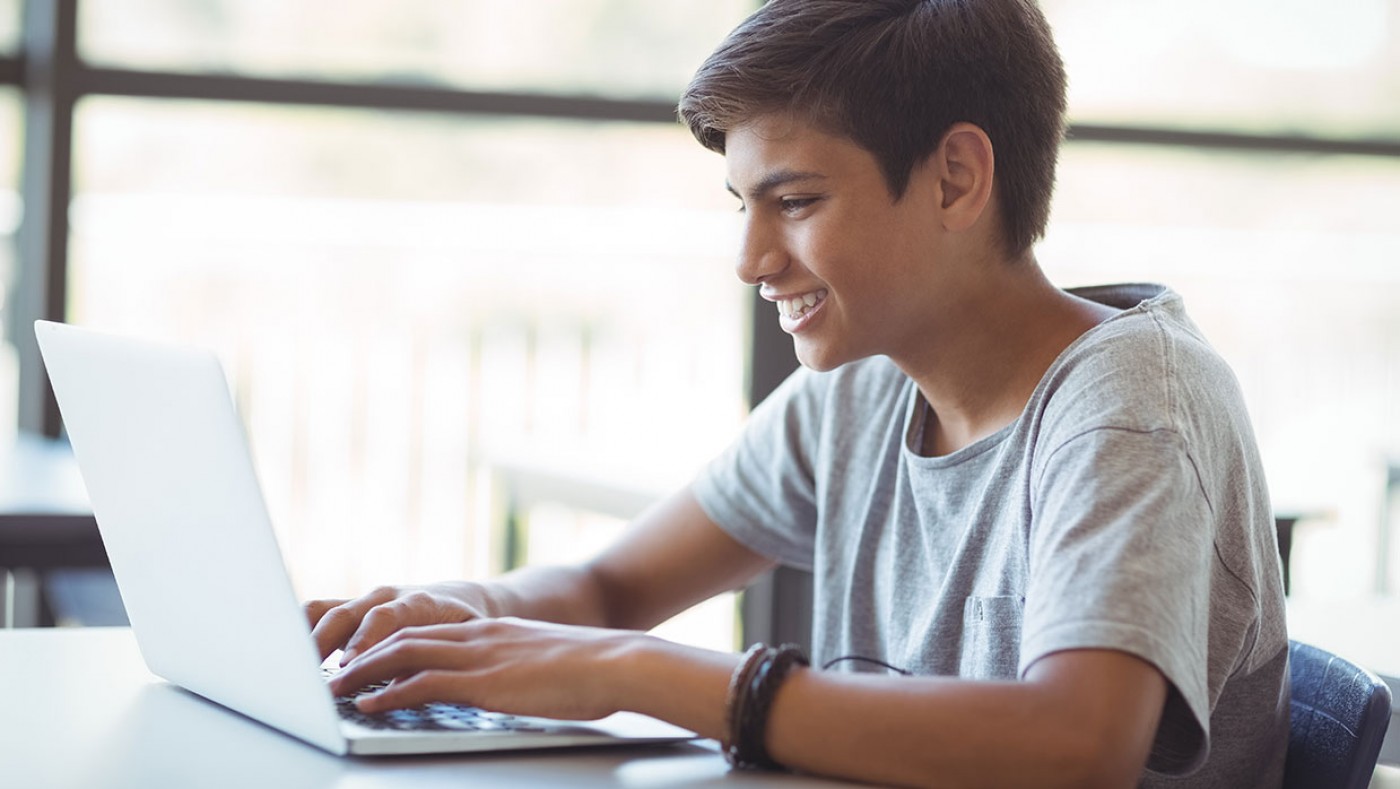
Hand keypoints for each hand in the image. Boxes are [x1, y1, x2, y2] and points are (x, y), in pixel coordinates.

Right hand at [305, 582, 493, 663]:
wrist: (462, 599)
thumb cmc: (465, 624)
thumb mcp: (464, 641)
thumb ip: (436, 657)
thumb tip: (407, 684)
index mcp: (419, 602)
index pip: (387, 617)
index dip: (365, 640)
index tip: (349, 665)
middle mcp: (387, 596)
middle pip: (345, 614)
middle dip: (323, 644)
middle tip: (308, 675)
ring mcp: (365, 601)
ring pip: (324, 610)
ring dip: (305, 638)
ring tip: (290, 668)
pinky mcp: (350, 608)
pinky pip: (318, 612)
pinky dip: (301, 630)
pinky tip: (292, 657)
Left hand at [327, 617, 645, 721]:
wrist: (619, 662)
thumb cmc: (594, 670)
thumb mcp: (546, 660)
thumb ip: (521, 666)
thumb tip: (517, 683)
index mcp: (493, 630)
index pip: (427, 630)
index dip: (390, 642)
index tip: (364, 656)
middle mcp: (479, 636)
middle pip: (405, 637)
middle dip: (364, 653)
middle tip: (332, 670)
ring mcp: (480, 657)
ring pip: (403, 656)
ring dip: (363, 672)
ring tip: (334, 687)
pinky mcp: (484, 682)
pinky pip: (422, 685)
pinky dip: (388, 694)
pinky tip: (368, 706)